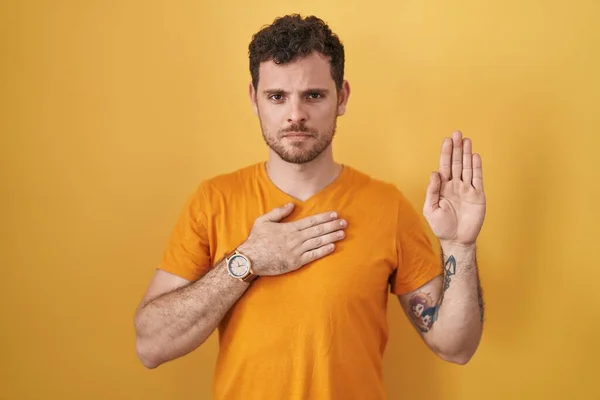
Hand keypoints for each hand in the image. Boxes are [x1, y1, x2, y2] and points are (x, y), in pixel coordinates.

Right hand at [237, 203, 346, 275]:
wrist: (249, 260)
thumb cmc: (255, 240)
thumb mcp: (263, 221)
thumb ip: (278, 212)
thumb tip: (291, 205)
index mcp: (289, 228)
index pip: (311, 221)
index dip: (324, 217)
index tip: (335, 214)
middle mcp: (295, 238)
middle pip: (318, 230)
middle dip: (332, 225)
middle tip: (344, 222)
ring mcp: (296, 251)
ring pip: (318, 242)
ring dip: (332, 237)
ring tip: (342, 233)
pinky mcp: (296, 262)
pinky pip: (313, 256)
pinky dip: (323, 251)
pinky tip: (332, 247)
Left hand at [423, 131, 485, 245]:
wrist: (456, 240)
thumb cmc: (441, 226)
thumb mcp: (430, 209)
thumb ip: (432, 190)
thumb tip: (434, 173)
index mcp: (443, 187)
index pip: (444, 166)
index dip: (446, 153)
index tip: (447, 140)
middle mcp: (455, 185)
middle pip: (457, 163)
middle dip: (457, 149)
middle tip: (457, 133)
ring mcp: (467, 189)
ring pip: (468, 167)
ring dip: (467, 154)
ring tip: (467, 140)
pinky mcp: (478, 195)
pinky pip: (477, 179)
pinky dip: (477, 167)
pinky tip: (475, 156)